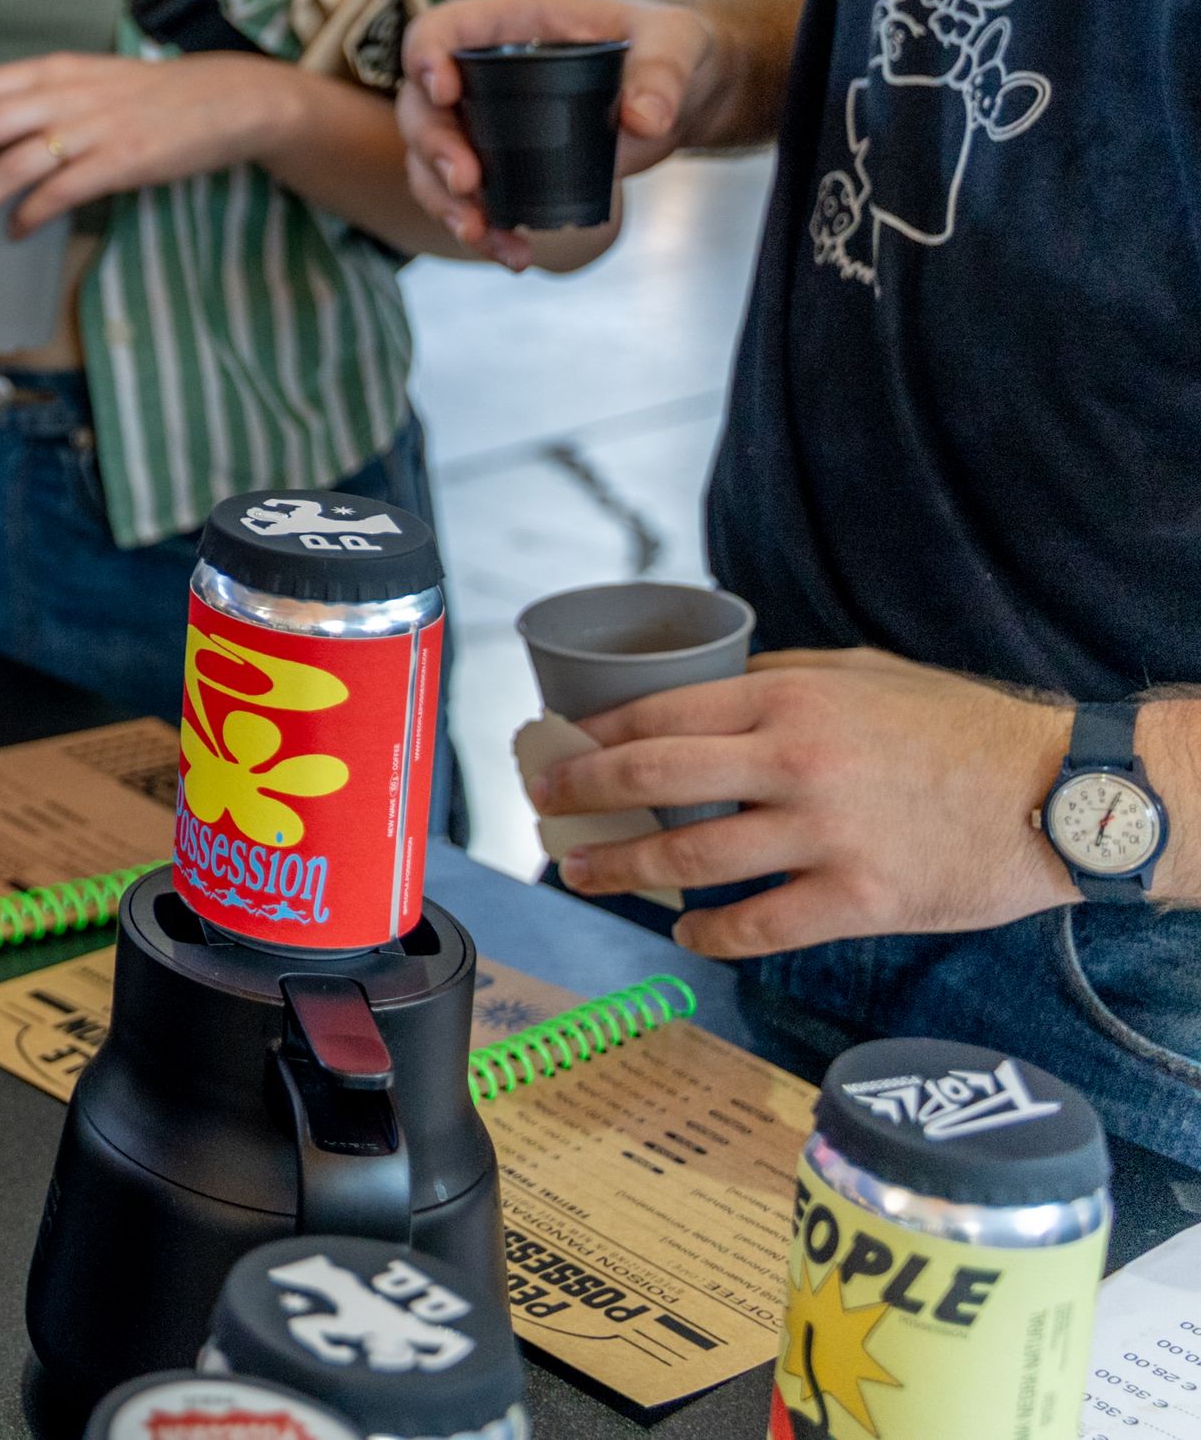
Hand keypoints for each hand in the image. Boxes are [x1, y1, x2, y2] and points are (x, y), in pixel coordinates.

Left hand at [0, 51, 307, 236]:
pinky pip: (62, 191)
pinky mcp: (123, 160)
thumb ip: (38, 96)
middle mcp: (65, 92)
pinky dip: (30, 213)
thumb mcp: (86, 79)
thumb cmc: (149, 96)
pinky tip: (14, 231)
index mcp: (51, 69)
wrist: (227, 99)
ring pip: (13, 163)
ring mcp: (94, 127)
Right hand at [396, 0, 718, 269]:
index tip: (444, 92)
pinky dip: (484, 231)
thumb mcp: (675, 43)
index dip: (425, 57)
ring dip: (445, 203)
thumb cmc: (670, 47)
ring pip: (430, 164)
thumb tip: (644, 120)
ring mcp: (482, 122)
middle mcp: (479, 72)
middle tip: (467, 182)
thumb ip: (661, 72)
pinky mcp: (500, 165)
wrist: (682, 92)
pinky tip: (514, 254)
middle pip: (421, 108)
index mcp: (505, 24)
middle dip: (434, 149)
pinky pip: (468, 201)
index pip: (438, 30)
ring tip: (479, 233)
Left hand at [527, 649, 1071, 962]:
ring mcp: (826, 834)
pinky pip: (759, 927)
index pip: (656, 713)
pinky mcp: (862, 899)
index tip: (554, 748)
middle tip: (544, 808)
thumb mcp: (862, 672)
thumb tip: (700, 685)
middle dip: (580, 796)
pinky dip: (708, 933)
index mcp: (787, 697)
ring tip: (584, 873)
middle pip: (651, 779)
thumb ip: (779, 676)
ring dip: (621, 870)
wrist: (1062, 794)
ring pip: (689, 859)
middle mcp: (795, 761)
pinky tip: (684, 930)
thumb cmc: (961, 727)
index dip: (591, 735)